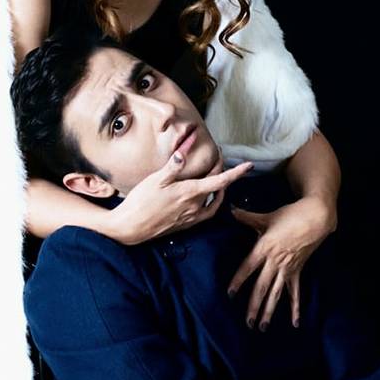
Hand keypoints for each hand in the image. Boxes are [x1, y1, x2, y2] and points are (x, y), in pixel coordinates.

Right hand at [110, 157, 253, 245]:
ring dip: (218, 189)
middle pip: (217, 188)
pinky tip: (206, 199)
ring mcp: (191, 217)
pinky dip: (211, 203)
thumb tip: (185, 150)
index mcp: (190, 193)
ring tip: (216, 178)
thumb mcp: (156, 180)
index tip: (249, 166)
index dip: (236, 173)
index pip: (220, 181)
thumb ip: (174, 165)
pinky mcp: (186, 225)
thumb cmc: (140, 202)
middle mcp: (195, 206)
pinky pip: (206, 213)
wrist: (130, 229)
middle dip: (221, 172)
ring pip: (214, 201)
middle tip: (219, 159)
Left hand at [227, 195, 334, 329]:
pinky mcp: (297, 271)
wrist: (316, 218)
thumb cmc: (291, 215)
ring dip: (269, 311)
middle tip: (247, 322)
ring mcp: (287, 268)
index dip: (238, 280)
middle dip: (254, 306)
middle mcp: (275, 262)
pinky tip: (295, 322)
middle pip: (262, 287)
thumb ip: (247, 217)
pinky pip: (295, 292)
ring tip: (262, 327)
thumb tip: (231, 210)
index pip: (248, 268)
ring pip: (276, 294)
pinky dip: (295, 307)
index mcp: (265, 248)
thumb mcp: (267, 216)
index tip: (230, 294)